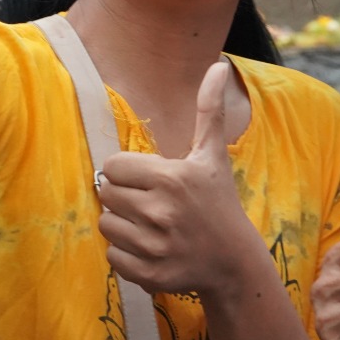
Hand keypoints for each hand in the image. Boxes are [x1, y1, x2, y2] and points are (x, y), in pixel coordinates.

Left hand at [96, 62, 262, 295]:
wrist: (233, 261)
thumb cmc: (219, 202)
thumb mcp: (213, 156)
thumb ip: (209, 110)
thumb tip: (217, 65)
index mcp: (171, 178)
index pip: (113, 166)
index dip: (127, 172)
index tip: (148, 179)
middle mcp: (160, 212)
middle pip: (106, 195)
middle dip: (123, 197)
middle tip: (149, 203)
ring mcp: (154, 246)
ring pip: (106, 225)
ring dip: (122, 225)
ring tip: (149, 225)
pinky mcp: (148, 274)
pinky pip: (112, 256)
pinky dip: (125, 253)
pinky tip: (150, 248)